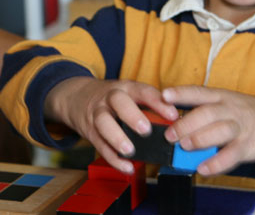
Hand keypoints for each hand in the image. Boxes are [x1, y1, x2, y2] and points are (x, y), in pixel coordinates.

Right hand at [45, 77, 178, 173]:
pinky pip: (100, 145)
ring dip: (117, 137)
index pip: (143, 91)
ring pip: (104, 123)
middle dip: (132, 115)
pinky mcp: (89, 131)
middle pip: (118, 102)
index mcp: (126, 88)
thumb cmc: (112, 98)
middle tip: (146, 130)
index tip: (172, 115)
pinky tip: (126, 167)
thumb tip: (178, 122)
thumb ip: (150, 105)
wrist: (76, 97)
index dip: (157, 102)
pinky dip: (113, 158)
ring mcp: (97, 114)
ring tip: (131, 151)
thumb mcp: (129, 93)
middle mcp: (110, 98)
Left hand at [162, 85, 254, 175]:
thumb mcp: (226, 102)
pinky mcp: (249, 146)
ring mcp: (240, 127)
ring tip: (185, 147)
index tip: (164, 95)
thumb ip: (202, 110)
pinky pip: (231, 155)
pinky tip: (203, 168)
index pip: (198, 92)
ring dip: (199, 140)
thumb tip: (173, 122)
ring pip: (219, 131)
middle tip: (170, 135)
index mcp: (221, 96)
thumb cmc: (246, 112)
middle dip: (185, 124)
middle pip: (206, 113)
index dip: (181, 93)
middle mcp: (230, 109)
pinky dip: (216, 163)